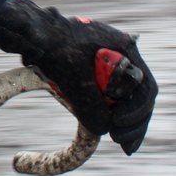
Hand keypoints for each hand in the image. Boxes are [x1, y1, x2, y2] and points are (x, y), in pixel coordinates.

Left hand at [0, 0, 157, 154]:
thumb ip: (93, 108)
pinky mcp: (94, 67)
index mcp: (124, 48)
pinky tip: (108, 127)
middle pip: (139, 93)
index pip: (145, 88)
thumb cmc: (54, 50)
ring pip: (127, 94)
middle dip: (134, 121)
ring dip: (125, 118)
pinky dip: (111, 110)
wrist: (30, 32)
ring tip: (118, 138)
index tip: (118, 125)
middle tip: (123, 143)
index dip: (137, 112)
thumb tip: (105, 129)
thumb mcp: (76, 82)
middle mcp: (121, 52)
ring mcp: (109, 59)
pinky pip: (111, 92)